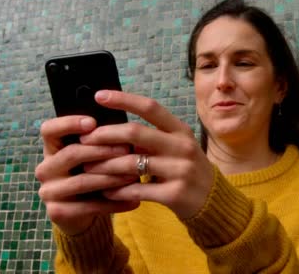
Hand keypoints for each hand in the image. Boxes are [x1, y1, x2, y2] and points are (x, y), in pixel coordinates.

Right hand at [35, 116, 139, 234]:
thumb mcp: (94, 158)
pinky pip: (88, 206)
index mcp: (51, 149)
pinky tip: (134, 201)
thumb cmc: (93, 176)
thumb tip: (128, 130)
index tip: (93, 122)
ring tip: (134, 176)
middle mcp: (45, 169)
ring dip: (111, 178)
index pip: (49, 130)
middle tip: (127, 150)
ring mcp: (48, 192)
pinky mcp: (57, 212)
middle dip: (101, 151)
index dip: (68, 123)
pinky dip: (114, 203)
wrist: (82, 215)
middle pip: (71, 154)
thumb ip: (101, 143)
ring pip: (82, 181)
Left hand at [79, 90, 214, 218]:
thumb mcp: (177, 147)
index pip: (150, 107)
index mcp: (181, 131)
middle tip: (85, 139)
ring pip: (132, 164)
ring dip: (105, 166)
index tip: (98, 96)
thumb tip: (114, 129)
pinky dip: (118, 191)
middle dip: (105, 134)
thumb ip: (152, 138)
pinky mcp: (175, 194)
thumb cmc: (187, 170)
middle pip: (136, 133)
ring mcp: (180, 170)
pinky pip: (137, 190)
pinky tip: (106, 191)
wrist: (213, 202)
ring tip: (88, 168)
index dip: (123, 99)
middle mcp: (182, 147)